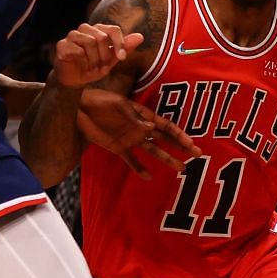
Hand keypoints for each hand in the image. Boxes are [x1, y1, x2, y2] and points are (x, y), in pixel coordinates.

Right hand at [55, 23, 138, 86]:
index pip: (113, 30)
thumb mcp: (112, 59)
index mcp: (99, 30)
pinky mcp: (62, 45)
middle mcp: (85, 29)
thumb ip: (124, 47)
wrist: (75, 80)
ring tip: (92, 68)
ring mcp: (73, 35)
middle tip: (102, 68)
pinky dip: (82, 61)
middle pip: (102, 37)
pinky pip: (77, 50)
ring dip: (94, 60)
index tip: (122, 59)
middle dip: (105, 57)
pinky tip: (80, 65)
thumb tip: (140, 36)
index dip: (119, 44)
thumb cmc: (94, 66)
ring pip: (90, 42)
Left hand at [75, 89, 198, 179]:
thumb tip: (151, 128)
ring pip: (153, 151)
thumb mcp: (118, 104)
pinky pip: (131, 160)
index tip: (191, 144)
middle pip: (165, 139)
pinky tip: (148, 176)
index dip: (179, 135)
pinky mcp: (118, 148)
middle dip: (181, 147)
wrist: (79, 108)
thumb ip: (134, 117)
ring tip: (181, 168)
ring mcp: (130, 139)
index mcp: (143, 115)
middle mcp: (140, 128)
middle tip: (197, 155)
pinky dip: (139, 168)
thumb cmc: (100, 100)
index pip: (165, 126)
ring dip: (166, 159)